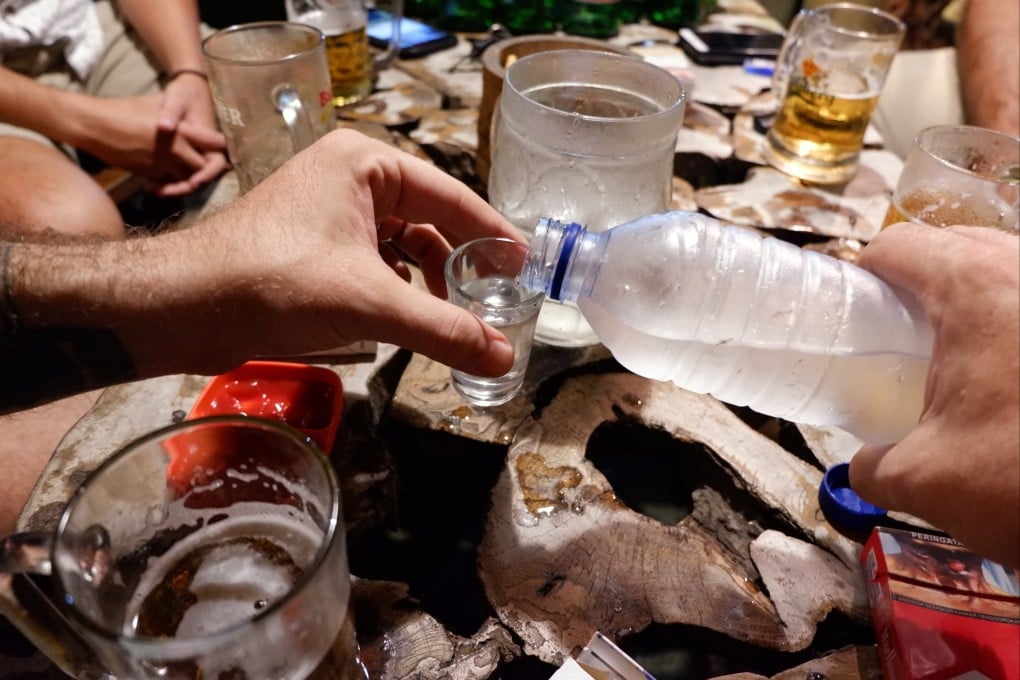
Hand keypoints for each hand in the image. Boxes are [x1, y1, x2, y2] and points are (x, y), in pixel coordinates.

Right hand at [70, 89, 224, 193]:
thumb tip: (193, 113)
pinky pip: (167, 183)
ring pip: (187, 179)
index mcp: (180, 130)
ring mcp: (161, 164)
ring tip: (191, 174)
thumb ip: (177, 113)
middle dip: (207, 167)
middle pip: (204, 167)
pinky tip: (167, 177)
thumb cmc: (125, 110)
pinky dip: (170, 182)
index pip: (214, 143)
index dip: (220, 145)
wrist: (95, 125)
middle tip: (208, 164)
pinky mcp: (148, 174)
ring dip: (190, 178)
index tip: (221, 146)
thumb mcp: (156, 104)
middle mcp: (174, 150)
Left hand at [121, 129, 521, 378]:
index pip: (451, 198)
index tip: (526, 268)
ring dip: (429, 284)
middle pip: (429, 222)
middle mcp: (350, 179)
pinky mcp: (315, 246)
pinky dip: (398, 291)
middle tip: (495, 302)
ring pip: (402, 247)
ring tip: (455, 320)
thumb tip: (501, 358)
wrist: (184, 307)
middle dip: (460, 266)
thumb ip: (442, 328)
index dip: (492, 235)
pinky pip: (375, 264)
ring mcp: (330, 213)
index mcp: (365, 164)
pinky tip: (409, 320)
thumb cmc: (273, 282)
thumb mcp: (370, 303)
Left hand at [150, 73, 228, 196]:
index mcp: (208, 138)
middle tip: (162, 192)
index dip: (206, 174)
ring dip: (173, 185)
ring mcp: (194, 153)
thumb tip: (164, 127)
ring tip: (151, 188)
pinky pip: (179, 172)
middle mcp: (204, 149)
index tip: (193, 182)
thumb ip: (170, 112)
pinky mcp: (184, 154)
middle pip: (200, 176)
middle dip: (183, 187)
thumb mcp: (177, 98)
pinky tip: (148, 181)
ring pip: (188, 177)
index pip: (216, 163)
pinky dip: (166, 178)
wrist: (186, 89)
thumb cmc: (184, 92)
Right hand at [849, 223, 1019, 566]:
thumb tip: (866, 467)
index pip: (898, 246)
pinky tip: (1008, 370)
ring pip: (1006, 265)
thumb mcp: (925, 481)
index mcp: (974, 287)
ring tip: (960, 352)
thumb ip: (874, 468)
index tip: (858, 312)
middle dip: (922, 280)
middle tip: (902, 334)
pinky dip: (1013, 318)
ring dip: (976, 296)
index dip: (865, 274)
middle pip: (955, 244)